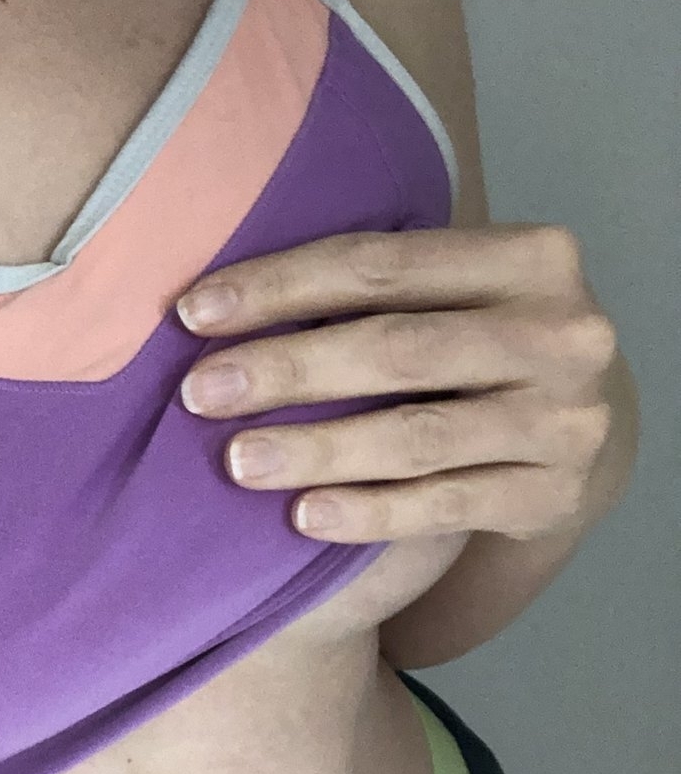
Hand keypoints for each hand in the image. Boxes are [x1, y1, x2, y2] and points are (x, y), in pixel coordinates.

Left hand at [173, 224, 620, 543]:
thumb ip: (375, 285)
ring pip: (417, 436)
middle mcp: (564, 334)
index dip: (281, 286)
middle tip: (201, 393)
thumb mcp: (455, 292)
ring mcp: (566, 420)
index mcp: (533, 257)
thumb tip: (221, 301)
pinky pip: (442, 505)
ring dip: (317, 448)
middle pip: (398, 349)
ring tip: (238, 461)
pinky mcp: (552, 495)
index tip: (196, 313)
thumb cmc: (479, 341)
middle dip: (288, 370)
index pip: (382, 264)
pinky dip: (368, 511)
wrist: (579, 426)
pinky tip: (303, 516)